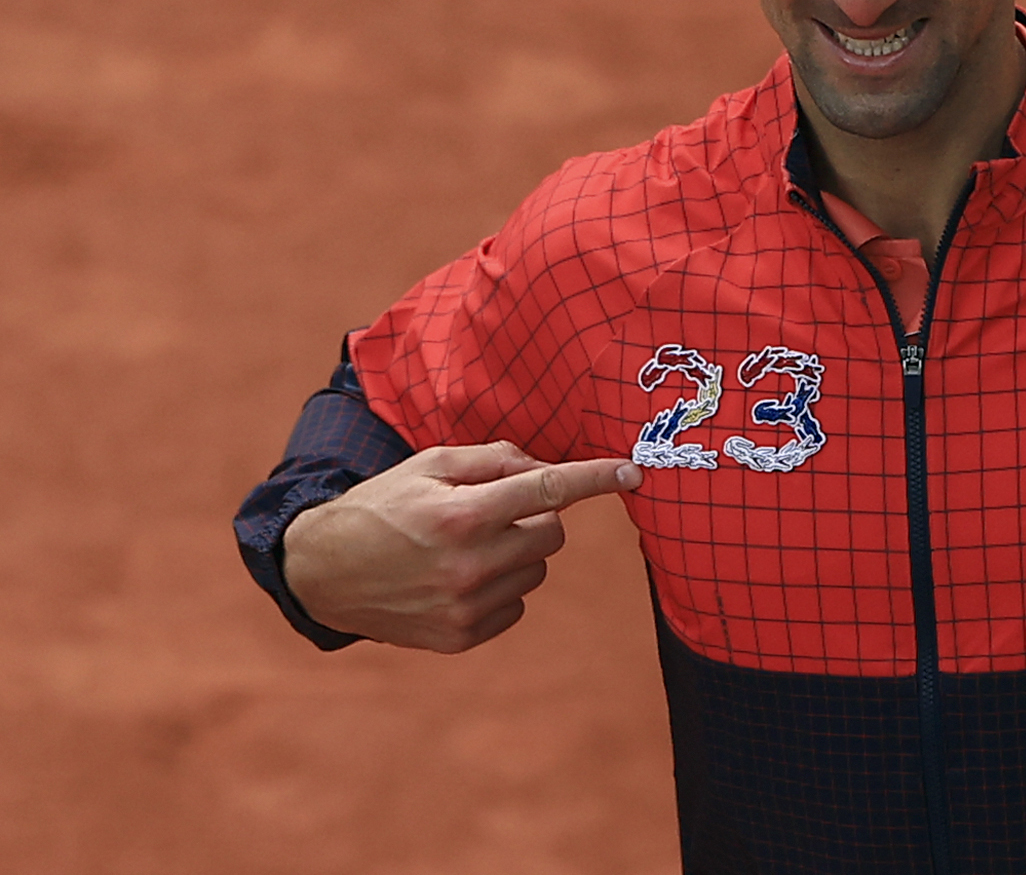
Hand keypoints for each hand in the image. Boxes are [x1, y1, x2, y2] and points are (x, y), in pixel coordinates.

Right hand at [282, 441, 641, 652]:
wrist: (321, 573)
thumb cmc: (381, 507)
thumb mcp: (427, 464)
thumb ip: (493, 460)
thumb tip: (547, 469)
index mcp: (462, 514)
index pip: (548, 490)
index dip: (595, 478)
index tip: (632, 471)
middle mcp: (469, 564)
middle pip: (551, 533)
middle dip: (535, 517)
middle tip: (491, 513)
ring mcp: (466, 607)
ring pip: (536, 570)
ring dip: (516, 553)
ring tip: (465, 547)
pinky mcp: (462, 637)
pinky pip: (517, 606)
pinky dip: (501, 589)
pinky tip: (458, 579)